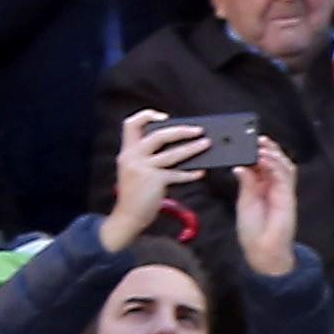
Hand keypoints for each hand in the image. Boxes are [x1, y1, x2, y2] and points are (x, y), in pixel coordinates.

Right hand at [102, 108, 198, 250]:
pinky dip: (190, 174)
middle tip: (198, 130)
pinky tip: (200, 172)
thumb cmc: (135, 194)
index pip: (131, 124)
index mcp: (127, 151)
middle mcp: (132, 157)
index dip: (147, 116)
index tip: (164, 117)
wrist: (127, 217)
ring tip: (206, 144)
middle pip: (158, 135)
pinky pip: (176, 174)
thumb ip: (146, 157)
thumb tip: (176, 145)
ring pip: (172, 154)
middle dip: (181, 131)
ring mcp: (142, 168)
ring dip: (192, 149)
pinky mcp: (153, 181)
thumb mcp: (133, 170)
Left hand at [231, 144, 299, 278]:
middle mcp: (275, 186)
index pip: (262, 164)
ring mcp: (283, 191)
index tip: (247, 141)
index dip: (257, 152)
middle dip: (268, 149)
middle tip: (256, 138)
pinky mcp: (288, 197)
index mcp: (263, 187)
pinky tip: (265, 159)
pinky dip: (276, 166)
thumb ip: (246, 183)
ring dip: (273, 154)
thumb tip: (241, 166)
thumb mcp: (245, 201)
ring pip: (283, 166)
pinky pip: (284, 177)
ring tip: (262, 145)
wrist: (262, 250)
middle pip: (275, 161)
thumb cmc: (253, 230)